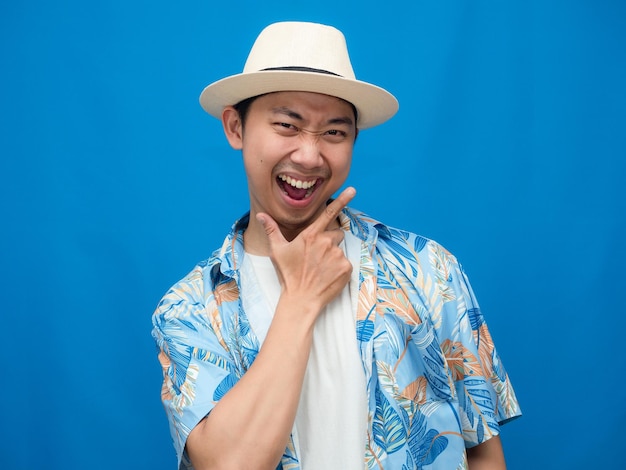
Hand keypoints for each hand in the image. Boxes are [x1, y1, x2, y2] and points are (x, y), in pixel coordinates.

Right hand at [256, 187, 355, 312]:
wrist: (301, 299)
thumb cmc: (288, 275)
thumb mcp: (277, 251)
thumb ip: (272, 230)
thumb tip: (261, 214)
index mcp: (311, 235)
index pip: (328, 213)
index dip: (342, 200)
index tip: (352, 190)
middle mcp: (326, 242)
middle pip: (336, 234)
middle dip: (329, 242)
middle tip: (317, 257)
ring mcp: (337, 255)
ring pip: (340, 250)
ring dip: (333, 256)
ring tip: (320, 269)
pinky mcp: (346, 267)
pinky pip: (346, 263)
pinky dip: (339, 269)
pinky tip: (328, 276)